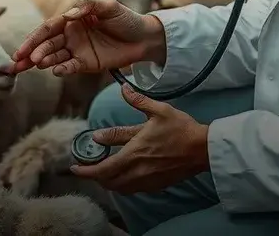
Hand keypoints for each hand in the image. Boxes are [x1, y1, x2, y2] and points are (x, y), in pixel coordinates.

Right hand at [11, 0, 163, 75]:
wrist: (144, 38)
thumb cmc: (126, 18)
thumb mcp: (109, 6)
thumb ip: (88, 6)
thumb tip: (69, 14)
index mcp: (72, 19)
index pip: (48, 28)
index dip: (34, 37)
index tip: (22, 48)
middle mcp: (70, 35)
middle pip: (46, 44)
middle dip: (31, 53)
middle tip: (19, 62)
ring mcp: (77, 50)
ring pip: (54, 56)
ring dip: (43, 60)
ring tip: (34, 64)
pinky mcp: (86, 63)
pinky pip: (70, 66)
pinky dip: (62, 69)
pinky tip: (55, 70)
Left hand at [71, 84, 209, 193]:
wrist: (203, 149)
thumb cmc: (181, 129)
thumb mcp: (158, 110)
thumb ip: (138, 101)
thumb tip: (123, 89)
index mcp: (134, 152)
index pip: (102, 167)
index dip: (85, 169)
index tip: (75, 166)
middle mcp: (137, 170)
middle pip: (108, 181)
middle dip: (94, 177)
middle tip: (87, 168)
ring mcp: (147, 179)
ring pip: (120, 188)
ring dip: (108, 182)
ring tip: (103, 172)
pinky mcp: (157, 184)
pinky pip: (133, 190)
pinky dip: (123, 185)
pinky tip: (124, 176)